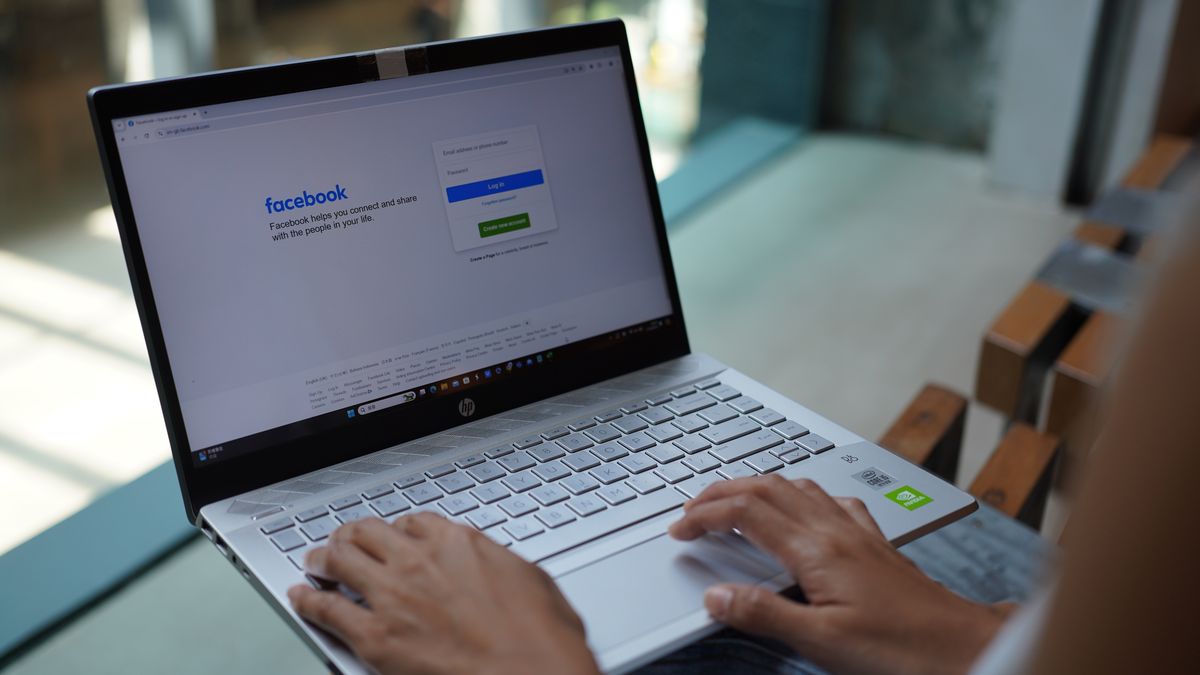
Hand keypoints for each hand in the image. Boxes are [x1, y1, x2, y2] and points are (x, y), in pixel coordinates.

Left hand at [288, 513, 598, 674]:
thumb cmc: (541, 640)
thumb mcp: (531, 580)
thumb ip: (498, 563)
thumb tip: (492, 564)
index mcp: (459, 543)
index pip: (412, 522)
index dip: (397, 529)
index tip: (393, 536)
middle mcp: (420, 561)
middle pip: (368, 532)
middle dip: (351, 535)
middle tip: (342, 541)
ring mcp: (393, 597)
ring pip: (340, 560)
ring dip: (323, 557)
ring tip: (315, 561)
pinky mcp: (375, 638)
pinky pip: (327, 610)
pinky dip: (308, 601)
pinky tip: (301, 597)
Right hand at [669, 476, 1005, 674]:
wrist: (963, 646)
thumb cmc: (901, 649)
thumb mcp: (823, 642)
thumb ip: (766, 615)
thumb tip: (717, 596)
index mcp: (816, 550)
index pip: (746, 513)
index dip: (705, 515)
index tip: (680, 530)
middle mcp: (835, 529)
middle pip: (766, 487)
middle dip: (722, 491)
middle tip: (691, 507)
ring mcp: (857, 531)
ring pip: (796, 486)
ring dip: (757, 487)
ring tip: (733, 501)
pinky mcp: (875, 542)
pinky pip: (829, 500)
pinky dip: (800, 494)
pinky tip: (802, 508)